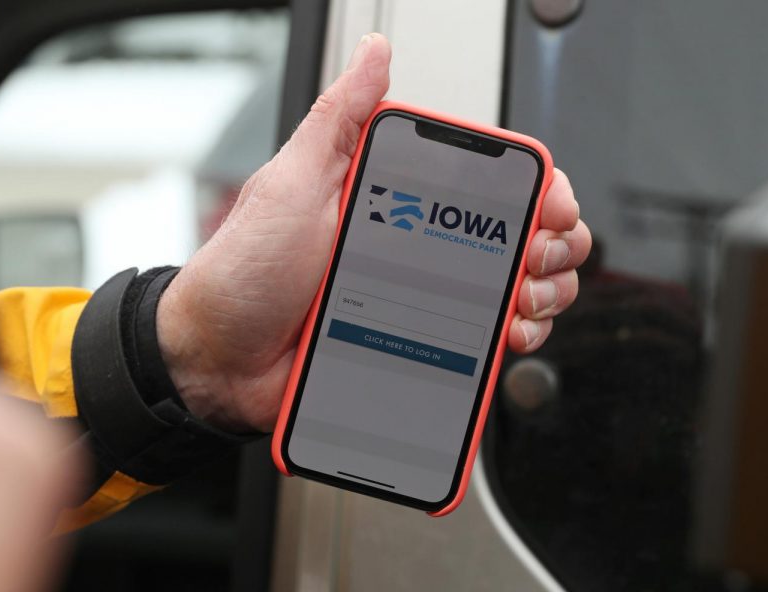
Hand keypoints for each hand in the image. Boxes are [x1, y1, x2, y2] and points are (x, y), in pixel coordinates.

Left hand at [158, 33, 590, 432]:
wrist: (216, 359)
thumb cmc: (244, 270)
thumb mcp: (292, 183)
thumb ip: (339, 120)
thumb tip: (375, 55)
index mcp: (394, 202)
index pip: (487, 185)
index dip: (534, 189)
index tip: (551, 204)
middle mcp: (416, 249)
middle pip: (517, 237)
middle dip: (551, 244)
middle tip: (537, 257)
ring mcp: (420, 302)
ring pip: (513, 291)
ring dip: (543, 292)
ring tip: (524, 299)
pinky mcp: (416, 350)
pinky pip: (481, 344)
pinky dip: (513, 338)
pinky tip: (509, 334)